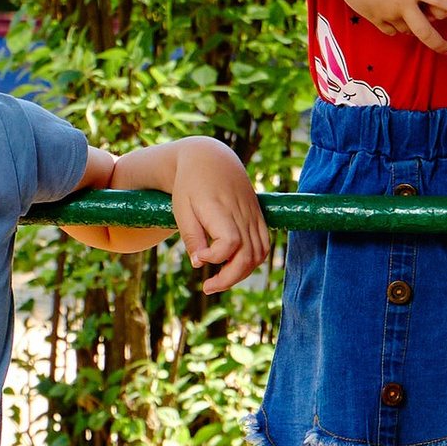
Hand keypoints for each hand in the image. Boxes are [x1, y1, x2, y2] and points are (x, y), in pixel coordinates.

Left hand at [168, 141, 271, 295]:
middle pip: (247, 256)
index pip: (230, 243)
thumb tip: (199, 264)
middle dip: (229, 279)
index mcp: (221, 209)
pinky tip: (235, 266)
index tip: (199, 257)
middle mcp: (243, 214)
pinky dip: (253, 262)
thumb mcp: (182, 209)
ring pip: (259, 255)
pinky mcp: (259, 218)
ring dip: (241, 274)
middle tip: (208, 287)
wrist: (210, 159)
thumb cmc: (190, 185)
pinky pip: (264, 247)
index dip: (215, 257)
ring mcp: (254, 216)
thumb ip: (191, 237)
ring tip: (220, 280)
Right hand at [341, 0, 446, 53]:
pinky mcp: (375, 19)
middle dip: (440, 44)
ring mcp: (388, 14)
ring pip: (407, 30)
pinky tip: (397, 20)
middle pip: (426, 31)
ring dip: (414, 28)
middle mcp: (403, 3)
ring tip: (416, 21)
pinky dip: (396, 27)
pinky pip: (391, 30)